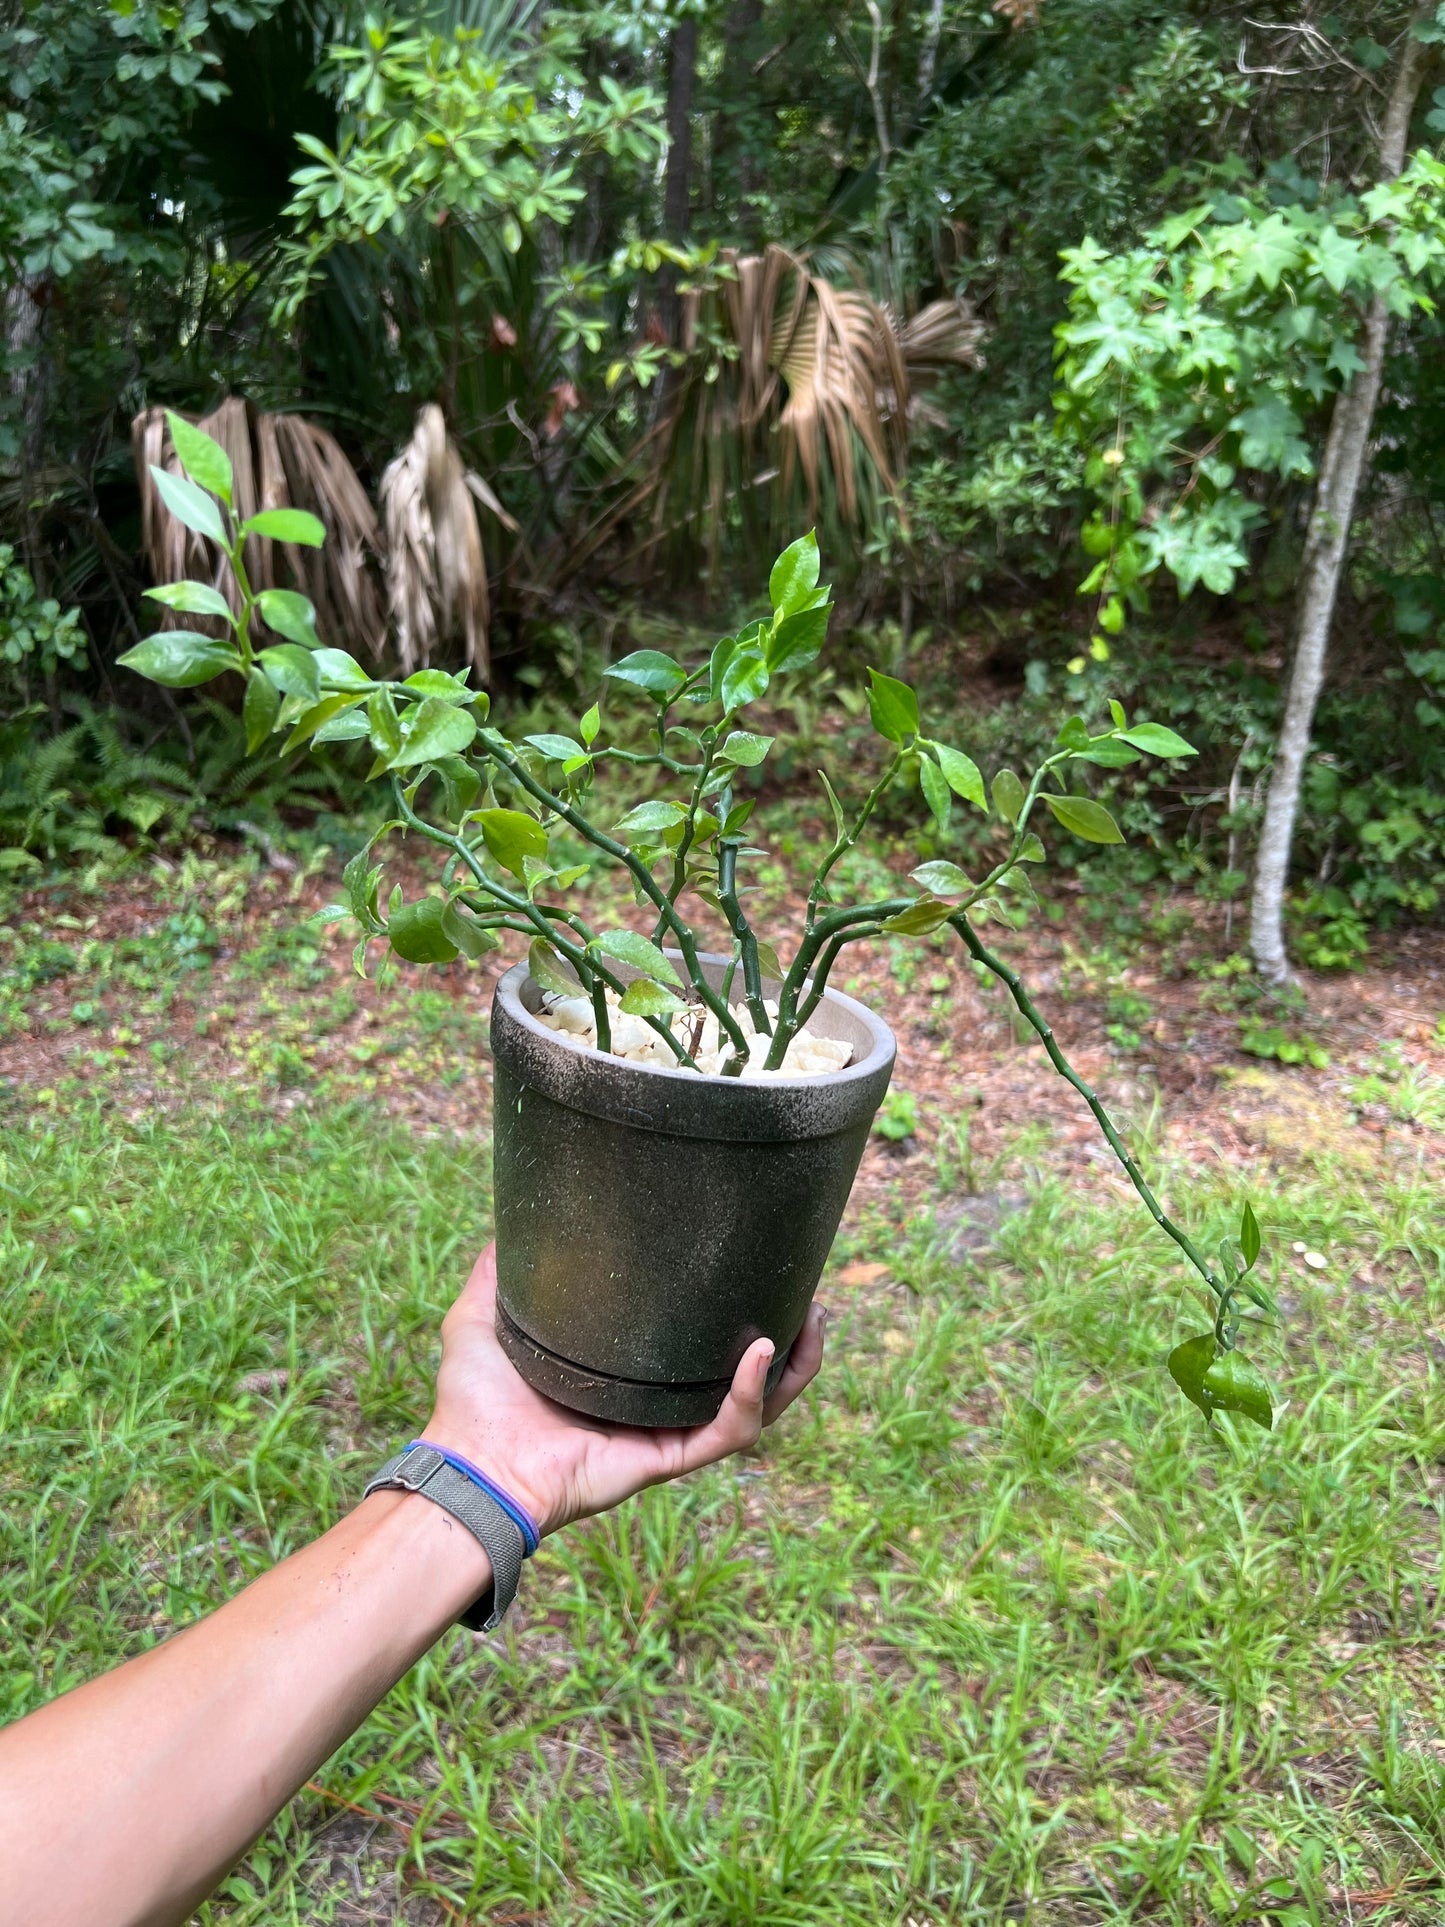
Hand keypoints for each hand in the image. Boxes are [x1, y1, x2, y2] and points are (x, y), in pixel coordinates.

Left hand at [423, 1244, 825, 1537]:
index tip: (761, 1268)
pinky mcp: (667, 1459)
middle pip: (746, 1375)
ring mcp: (667, 1433)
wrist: (469, 1465)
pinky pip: (729, 1431)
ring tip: (811, 1322)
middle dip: (789, 1341)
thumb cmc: (472, 1402)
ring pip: (756, 1405)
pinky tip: (764, 1353)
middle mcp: (658, 1405)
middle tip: (808, 1295)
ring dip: (793, 1369)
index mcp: (630, 1376)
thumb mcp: (485, 1313)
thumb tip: (517, 1210)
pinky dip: (753, 1395)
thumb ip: (501, 1267)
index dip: (735, 1311)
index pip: (699, 1343)